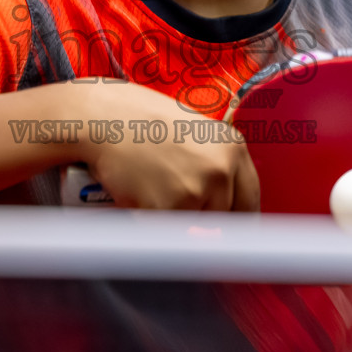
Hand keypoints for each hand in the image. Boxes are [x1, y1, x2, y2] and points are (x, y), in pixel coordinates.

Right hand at [73, 81, 259, 211]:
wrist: (101, 118)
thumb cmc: (140, 121)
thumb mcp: (193, 133)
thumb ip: (213, 164)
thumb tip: (224, 208)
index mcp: (232, 147)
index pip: (249, 199)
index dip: (236, 217)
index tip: (227, 229)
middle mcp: (221, 168)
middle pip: (224, 219)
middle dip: (200, 218)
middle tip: (172, 200)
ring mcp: (196, 189)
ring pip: (194, 228)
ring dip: (174, 220)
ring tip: (151, 189)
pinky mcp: (169, 208)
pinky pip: (165, 232)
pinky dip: (149, 222)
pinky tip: (136, 196)